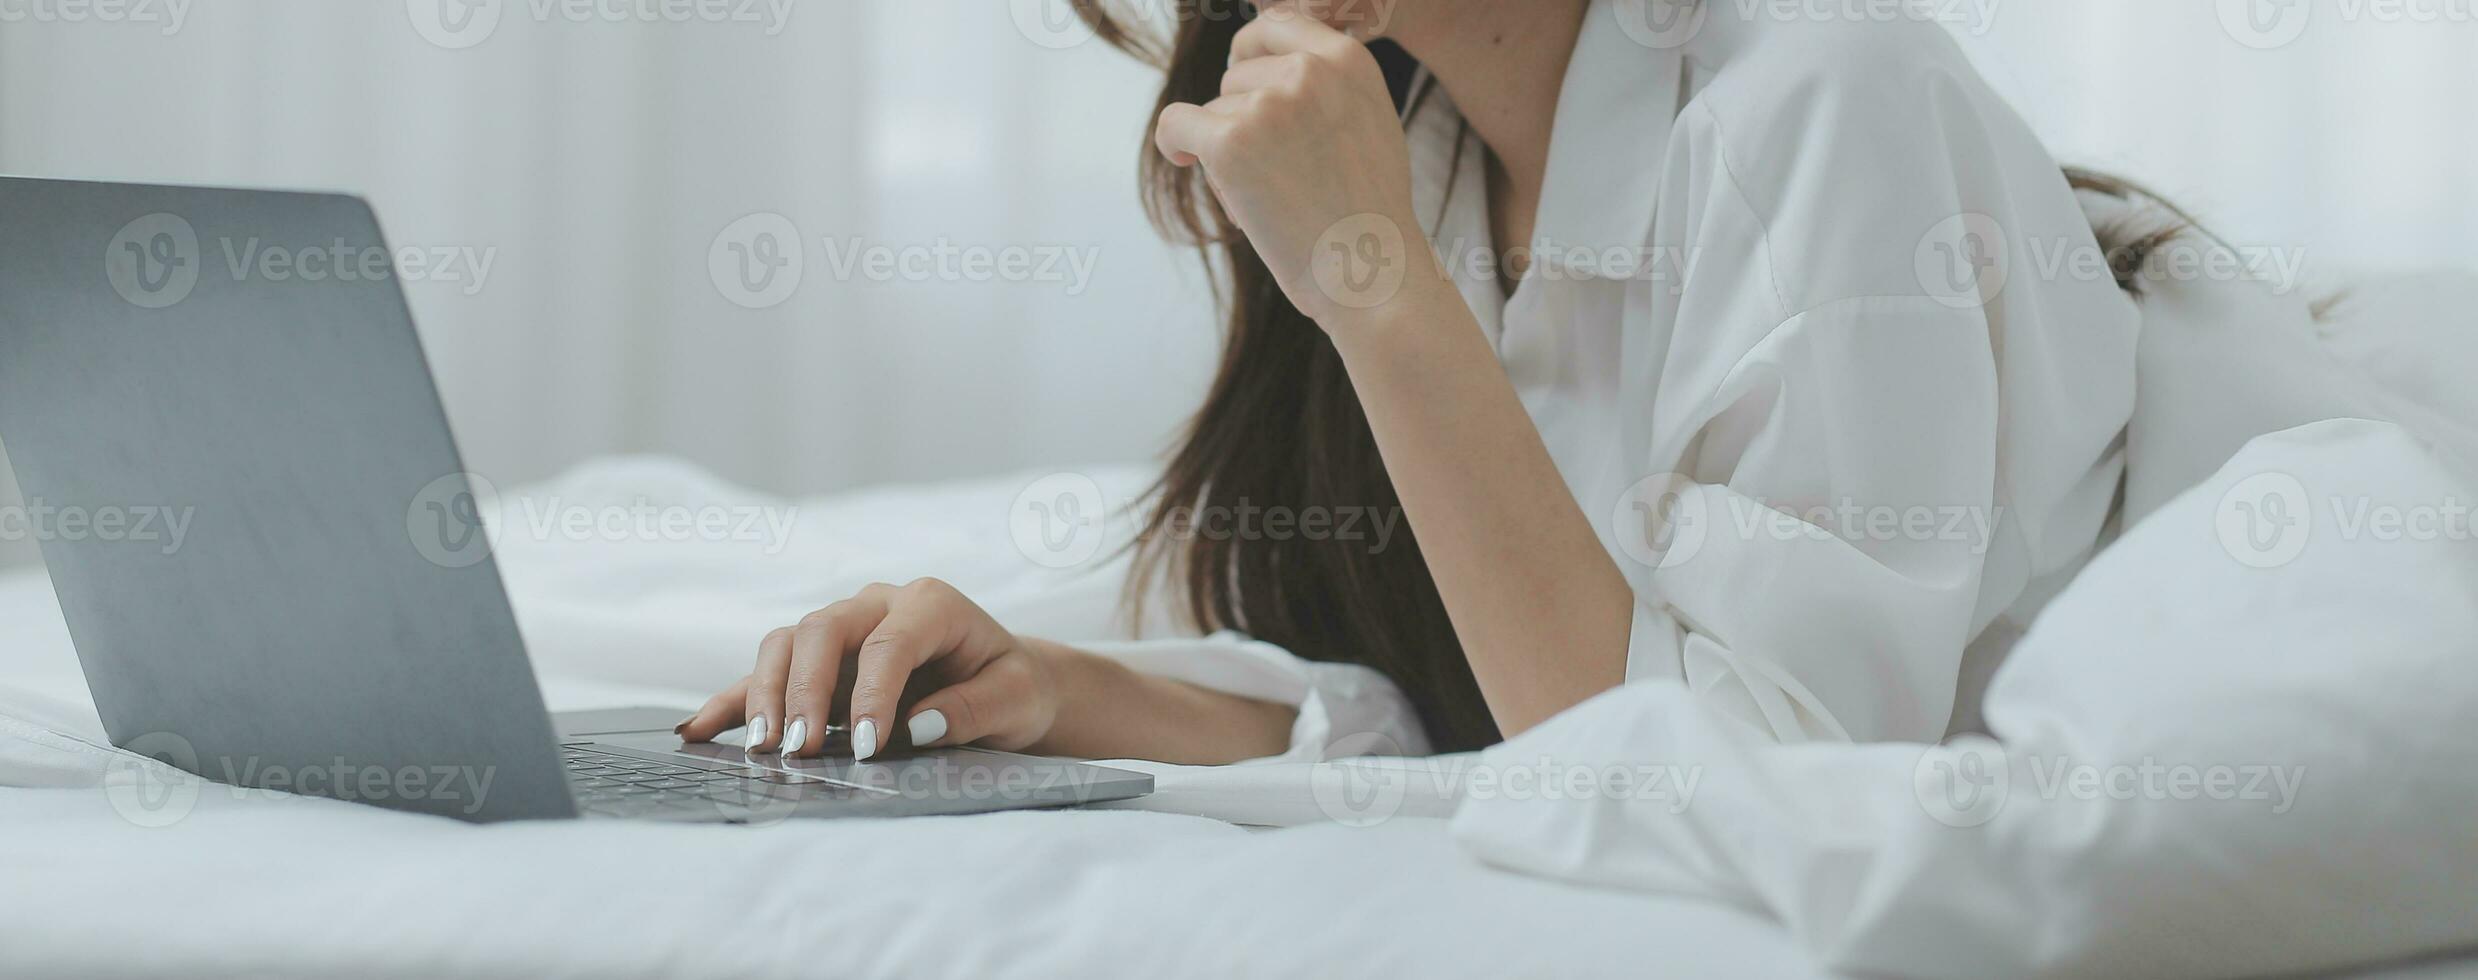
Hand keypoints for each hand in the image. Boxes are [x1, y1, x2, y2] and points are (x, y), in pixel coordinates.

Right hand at [677, 579, 1059, 760]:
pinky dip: (733, 699)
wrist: (1005, 684)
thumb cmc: (1012, 686)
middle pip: (820, 630)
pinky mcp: (816, 662)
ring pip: (785, 643)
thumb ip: (974, 708)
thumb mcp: (1016, 698)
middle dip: (805, 690)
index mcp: (929, 603)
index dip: (873, 693)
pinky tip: (699, 730)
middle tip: (800, 748)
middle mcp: (876, 605)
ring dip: (766, 693)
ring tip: (763, 748)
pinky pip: (765, 672)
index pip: (888, 642)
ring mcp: (841, 629)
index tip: (870, 746)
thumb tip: (916, 725)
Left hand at [1152, 3, 1432, 326]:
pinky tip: (1185, 162)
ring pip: (1213, 106)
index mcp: (1347, 60)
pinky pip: (1177, 124)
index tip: (1242, 82)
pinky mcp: (1229, 142)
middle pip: (1238, 70)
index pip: (1277, 24)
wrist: (1370, 271)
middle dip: (1239, 111)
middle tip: (1268, 164)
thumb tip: (1280, 67)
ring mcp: (1267, 104)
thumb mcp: (1372, 121)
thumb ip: (1332, 85)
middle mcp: (1308, 71)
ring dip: (1224, 144)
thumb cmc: (1370, 212)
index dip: (1250, 52)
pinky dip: (1175, 145)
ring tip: (1266, 191)